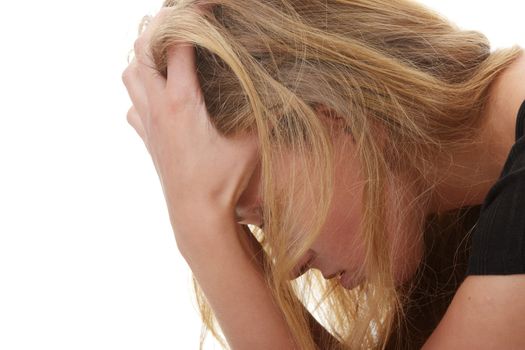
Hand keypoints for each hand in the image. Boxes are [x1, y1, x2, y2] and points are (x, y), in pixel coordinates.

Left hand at [121, 7, 259, 244]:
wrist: (196, 216)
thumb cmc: (224, 182)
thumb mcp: (252, 144)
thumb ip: (270, 118)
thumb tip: (296, 100)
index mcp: (182, 101)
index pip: (178, 42)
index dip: (190, 16)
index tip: (206, 4)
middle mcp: (158, 106)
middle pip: (140, 50)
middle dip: (156, 27)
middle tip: (177, 19)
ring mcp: (147, 123)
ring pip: (129, 75)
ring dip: (142, 56)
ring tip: (163, 50)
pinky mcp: (146, 139)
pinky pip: (132, 105)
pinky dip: (139, 90)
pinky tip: (156, 95)